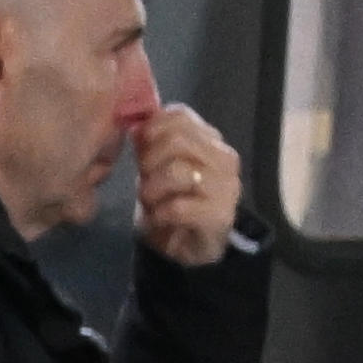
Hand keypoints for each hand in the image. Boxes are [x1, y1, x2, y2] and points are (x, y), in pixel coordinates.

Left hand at [131, 102, 244, 267]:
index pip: (180, 115)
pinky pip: (178, 207)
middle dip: (149, 160)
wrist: (189, 246)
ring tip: (150, 201)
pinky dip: (159, 213)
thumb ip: (150, 143)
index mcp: (210, 140)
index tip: (140, 149)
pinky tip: (158, 218)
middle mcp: (224, 158)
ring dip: (152, 189)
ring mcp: (226, 187)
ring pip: (177, 171)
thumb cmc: (172, 202)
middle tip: (144, 180)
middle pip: (176, 141)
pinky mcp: (220, 216)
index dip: (152, 129)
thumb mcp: (156, 166)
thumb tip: (136, 126)